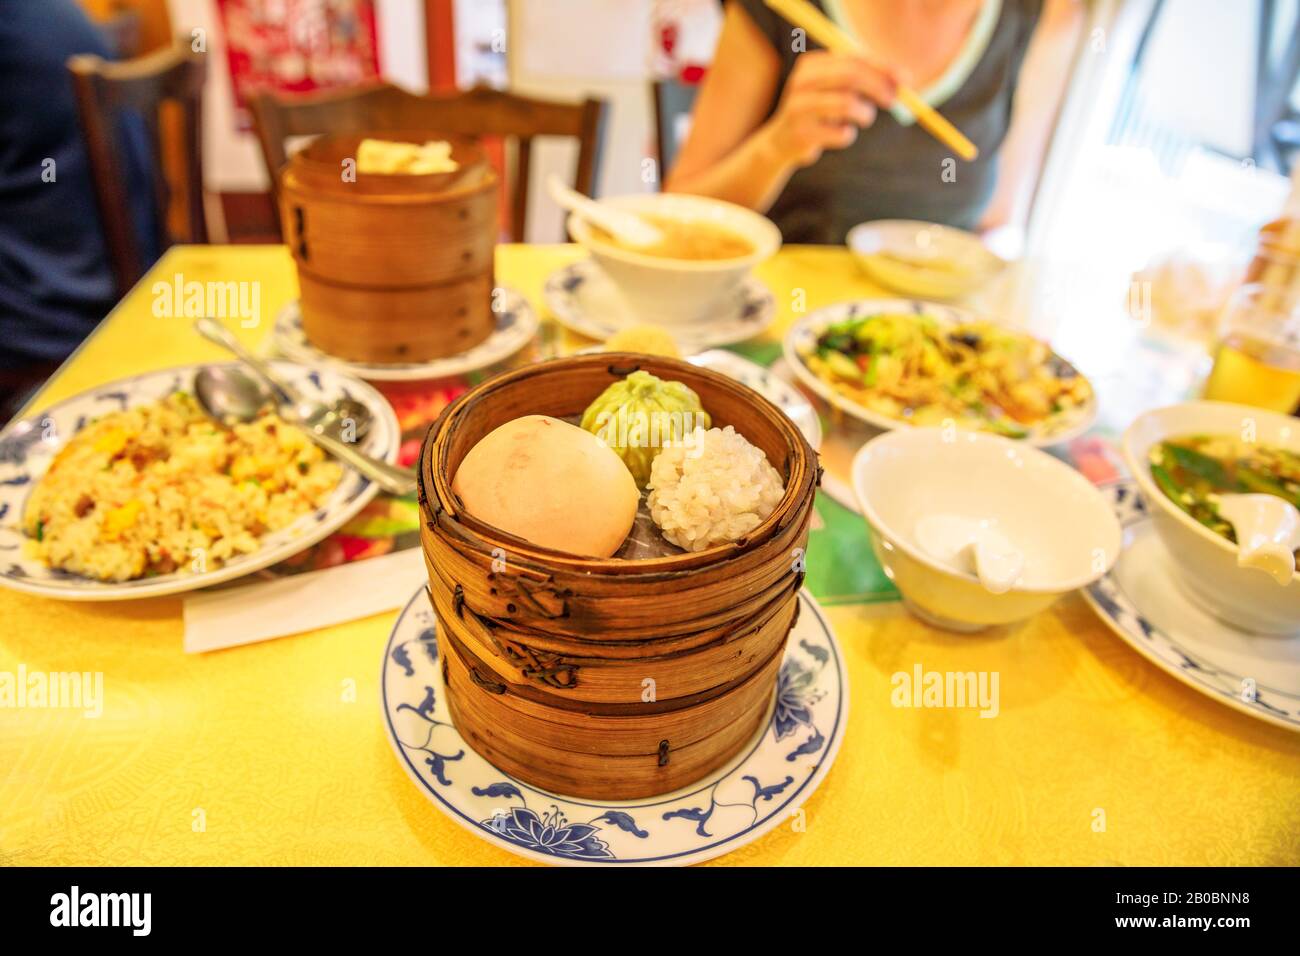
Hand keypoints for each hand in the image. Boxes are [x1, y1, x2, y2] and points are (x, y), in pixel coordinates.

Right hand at [762, 51, 897, 166]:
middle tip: (893, 100)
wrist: (781, 143)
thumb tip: (903, 78)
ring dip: (864, 114)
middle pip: (851, 76)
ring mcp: (799, 108)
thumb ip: (865, 79)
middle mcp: (802, 82)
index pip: (853, 59)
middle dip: (878, 87)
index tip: (905, 79)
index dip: (882, 68)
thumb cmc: (819, 112)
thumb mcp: (837, 89)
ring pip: (847, 104)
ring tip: (862, 119)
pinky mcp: (802, 134)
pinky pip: (841, 133)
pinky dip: (848, 135)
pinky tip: (839, 134)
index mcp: (811, 65)